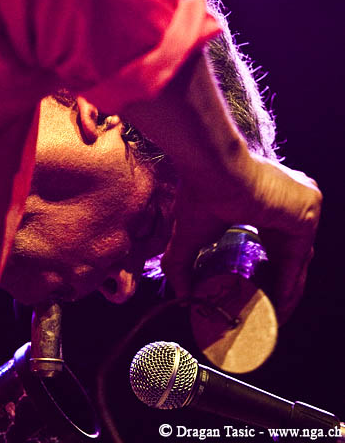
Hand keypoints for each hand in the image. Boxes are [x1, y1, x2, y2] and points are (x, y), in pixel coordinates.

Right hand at [161, 155, 321, 323]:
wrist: (214, 170)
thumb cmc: (200, 194)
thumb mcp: (187, 237)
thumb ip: (181, 265)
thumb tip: (180, 295)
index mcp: (264, 207)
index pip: (273, 248)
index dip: (264, 276)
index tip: (255, 300)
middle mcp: (286, 207)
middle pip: (288, 258)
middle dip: (277, 288)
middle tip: (266, 314)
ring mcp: (299, 208)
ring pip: (297, 260)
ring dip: (286, 290)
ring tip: (273, 315)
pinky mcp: (307, 211)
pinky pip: (300, 257)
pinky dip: (290, 281)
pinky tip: (278, 303)